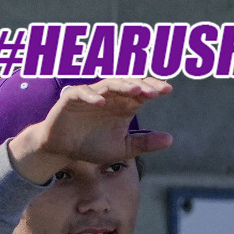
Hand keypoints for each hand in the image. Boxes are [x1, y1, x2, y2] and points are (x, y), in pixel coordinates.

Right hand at [9, 77, 172, 184]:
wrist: (63, 150)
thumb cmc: (92, 145)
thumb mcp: (123, 148)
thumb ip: (144, 143)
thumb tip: (170, 139)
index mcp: (124, 105)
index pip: (142, 92)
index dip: (154, 88)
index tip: (168, 90)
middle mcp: (110, 97)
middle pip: (128, 84)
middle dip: (142, 85)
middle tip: (156, 91)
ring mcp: (91, 95)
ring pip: (108, 84)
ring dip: (122, 85)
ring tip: (137, 90)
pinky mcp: (71, 99)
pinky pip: (82, 92)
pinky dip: (91, 95)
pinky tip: (102, 101)